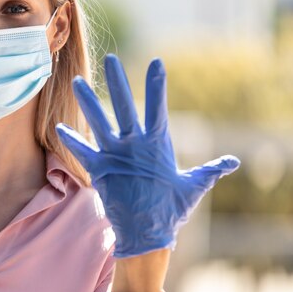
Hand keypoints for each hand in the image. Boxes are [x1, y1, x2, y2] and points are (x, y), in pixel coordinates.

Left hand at [56, 54, 239, 257]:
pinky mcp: (99, 169)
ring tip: (76, 82)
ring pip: (98, 122)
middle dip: (118, 81)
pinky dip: (71, 139)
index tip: (156, 62)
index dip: (157, 84)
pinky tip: (59, 127)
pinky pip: (82, 151)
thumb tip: (233, 162)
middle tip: (111, 58)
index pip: (158, 107)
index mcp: (157, 144)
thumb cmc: (171, 209)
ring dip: (87, 101)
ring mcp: (115, 155)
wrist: (146, 233)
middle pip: (124, 106)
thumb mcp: (194, 186)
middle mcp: (134, 144)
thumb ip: (210, 170)